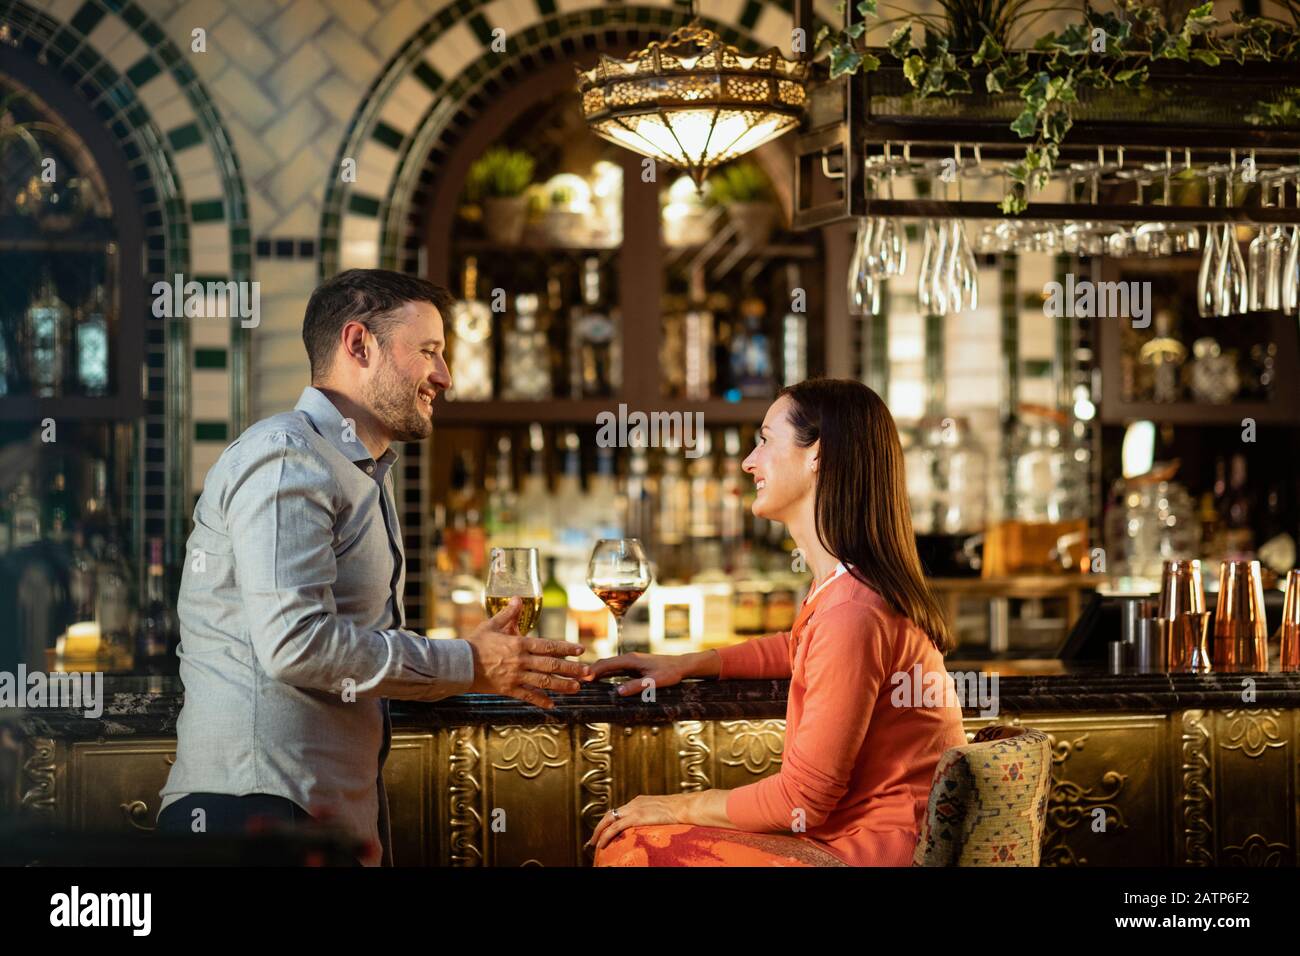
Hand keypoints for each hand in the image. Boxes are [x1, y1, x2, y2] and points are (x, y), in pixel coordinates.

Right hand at [464, 597, 588, 709]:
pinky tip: (552, 704)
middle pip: (551, 665)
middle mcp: (521, 661)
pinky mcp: (508, 689)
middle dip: (572, 669)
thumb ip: (509, 614)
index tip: (581, 650)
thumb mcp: (492, 625)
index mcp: (519, 644)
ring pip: (543, 682)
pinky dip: (540, 700)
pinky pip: (527, 696)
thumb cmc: (475, 643)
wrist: (459, 664)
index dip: (566, 648)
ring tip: (577, 688)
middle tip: (588, 673)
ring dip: (562, 686)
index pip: (548, 645)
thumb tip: (518, 598)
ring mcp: (515, 676)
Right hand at [583, 651, 716, 695]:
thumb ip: (637, 686)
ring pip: (609, 666)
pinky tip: (600, 681)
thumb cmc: (670, 672)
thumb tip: (619, 692)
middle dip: (590, 672)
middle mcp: (629, 659)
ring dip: (596, 673)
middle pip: (604, 663)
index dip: (593, 671)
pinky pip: (615, 669)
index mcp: (631, 660)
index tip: (581, 679)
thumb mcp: (655, 681)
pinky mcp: (634, 666)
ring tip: (583, 682)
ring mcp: (631, 662)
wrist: (682, 665)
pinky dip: (605, 674)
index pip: (607, 664)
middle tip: (576, 681)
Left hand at [586, 793, 687, 851]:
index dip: (610, 820)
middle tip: (593, 838)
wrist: (685, 807)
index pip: (619, 810)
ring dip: (599, 832)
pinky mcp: (636, 817)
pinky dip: (606, 835)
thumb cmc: (679, 811)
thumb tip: (652, 825)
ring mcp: (634, 809)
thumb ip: (653, 816)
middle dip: (600, 826)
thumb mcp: (662, 812)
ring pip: (609, 820)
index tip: (605, 829)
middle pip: (610, 814)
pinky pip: (615, 827)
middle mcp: (634, 803)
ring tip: (594, 843)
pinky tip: (602, 843)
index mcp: (639, 801)